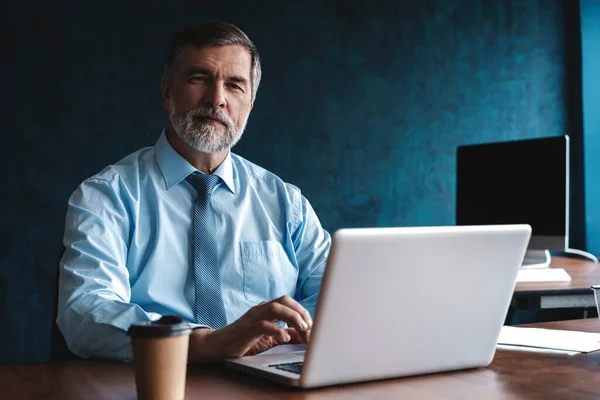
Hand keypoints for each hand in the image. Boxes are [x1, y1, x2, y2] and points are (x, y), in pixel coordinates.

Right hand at [188, 295, 312, 361]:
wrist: (217, 346)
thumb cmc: (243, 341)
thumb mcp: (268, 338)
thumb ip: (286, 335)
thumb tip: (305, 337)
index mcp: (266, 309)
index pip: (288, 302)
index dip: (302, 312)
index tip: (312, 326)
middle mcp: (260, 310)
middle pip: (284, 300)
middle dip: (300, 311)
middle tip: (310, 326)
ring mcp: (252, 318)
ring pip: (275, 308)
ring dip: (292, 317)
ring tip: (302, 329)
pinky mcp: (246, 330)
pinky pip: (263, 325)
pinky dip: (277, 330)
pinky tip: (284, 338)